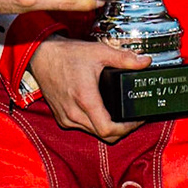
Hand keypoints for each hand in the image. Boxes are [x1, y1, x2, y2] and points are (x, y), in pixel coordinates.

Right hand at [30, 37, 148, 142]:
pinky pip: (82, 128)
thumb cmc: (68, 54)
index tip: (137, 119)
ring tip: (120, 115)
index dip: (128, 128)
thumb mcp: (99, 52)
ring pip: (93, 133)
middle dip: (122, 130)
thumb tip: (145, 62)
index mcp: (86, 99)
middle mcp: (74, 113)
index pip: (109, 130)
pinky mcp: (61, 118)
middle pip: (104, 135)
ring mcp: (66, 118)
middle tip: (132, 118)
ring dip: (108, 128)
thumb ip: (124, 58)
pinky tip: (101, 112)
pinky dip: (94, 124)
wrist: (42, 56)